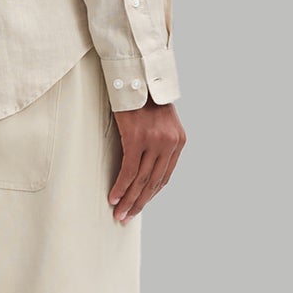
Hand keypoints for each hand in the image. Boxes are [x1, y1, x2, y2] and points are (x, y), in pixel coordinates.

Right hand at [108, 97, 185, 221]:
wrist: (135, 74)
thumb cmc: (143, 97)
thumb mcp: (159, 121)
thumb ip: (158, 141)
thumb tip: (144, 165)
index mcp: (178, 141)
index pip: (164, 176)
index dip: (150, 195)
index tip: (138, 206)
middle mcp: (170, 143)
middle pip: (153, 182)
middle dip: (139, 203)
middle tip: (126, 218)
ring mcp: (154, 141)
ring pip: (141, 180)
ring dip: (129, 199)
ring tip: (119, 213)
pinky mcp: (137, 138)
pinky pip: (128, 170)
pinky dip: (121, 187)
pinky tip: (113, 197)